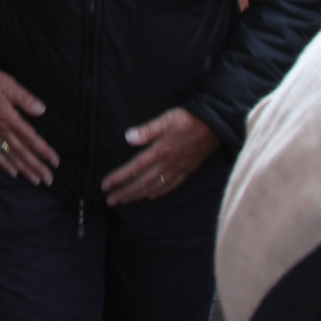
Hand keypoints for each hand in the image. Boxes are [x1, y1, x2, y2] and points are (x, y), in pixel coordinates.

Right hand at [0, 69, 58, 186]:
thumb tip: (41, 110)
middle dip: (36, 166)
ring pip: (10, 156)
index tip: (55, 161)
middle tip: (49, 179)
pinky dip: (3, 164)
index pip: (30, 138)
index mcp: (8, 118)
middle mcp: (0, 130)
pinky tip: (12, 172)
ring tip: (35, 180)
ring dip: (23, 169)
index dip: (43, 151)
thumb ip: (25, 98)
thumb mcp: (8, 84)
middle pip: (22, 152)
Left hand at [101, 107, 219, 205]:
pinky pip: (170, 186)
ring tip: (124, 201)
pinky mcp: (187, 171)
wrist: (216, 126)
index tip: (105, 185)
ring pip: (154, 188)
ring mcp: (178, 170)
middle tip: (110, 201)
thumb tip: (127, 137)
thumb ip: (147, 130)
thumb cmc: (189, 119)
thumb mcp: (166, 119)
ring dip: (137, 196)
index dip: (119, 178)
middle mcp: (168, 164)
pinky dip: (158, 193)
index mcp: (160, 151)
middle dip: (125, 193)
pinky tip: (151, 196)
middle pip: (142, 183)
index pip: (134, 169)